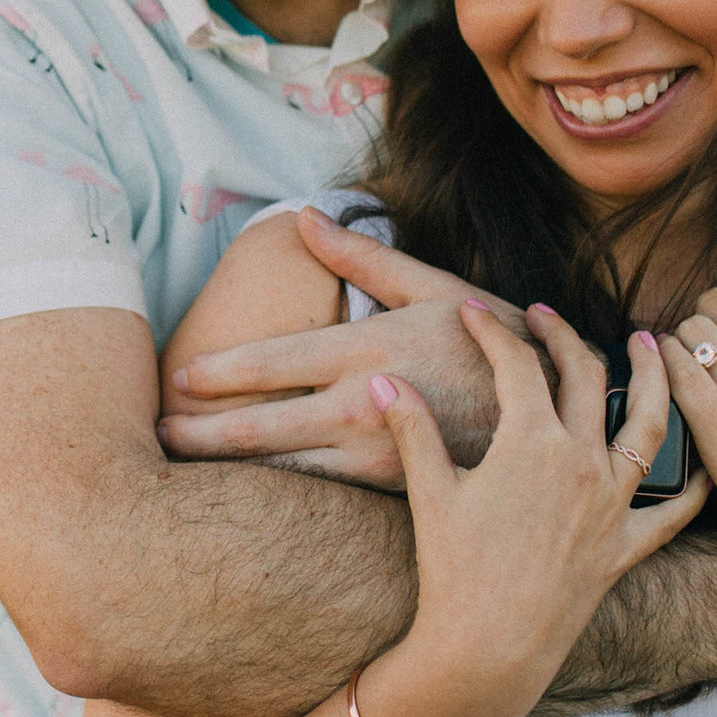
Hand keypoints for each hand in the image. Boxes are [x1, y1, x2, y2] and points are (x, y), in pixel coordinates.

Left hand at [161, 217, 494, 485]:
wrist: (562, 412)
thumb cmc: (495, 339)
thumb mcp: (434, 286)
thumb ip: (361, 258)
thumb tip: (303, 218)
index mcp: (367, 351)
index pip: (270, 363)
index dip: (215, 374)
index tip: (175, 379)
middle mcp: (363, 407)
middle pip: (259, 429)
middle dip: (199, 435)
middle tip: (155, 438)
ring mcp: (376, 455)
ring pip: (282, 471)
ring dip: (229, 472)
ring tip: (183, 472)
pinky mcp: (391, 488)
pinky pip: (321, 493)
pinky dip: (279, 493)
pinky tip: (247, 498)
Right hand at [345, 299, 708, 716]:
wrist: (488, 650)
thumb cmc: (454, 575)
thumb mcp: (430, 494)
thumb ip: (412, 429)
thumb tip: (383, 381)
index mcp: (533, 442)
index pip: (517, 365)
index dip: (493, 332)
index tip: (476, 313)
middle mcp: (583, 462)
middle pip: (585, 376)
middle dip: (564, 336)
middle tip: (547, 317)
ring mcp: (612, 505)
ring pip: (649, 425)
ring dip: (654, 378)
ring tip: (651, 346)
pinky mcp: (625, 547)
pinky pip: (673, 512)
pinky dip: (692, 485)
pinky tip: (703, 462)